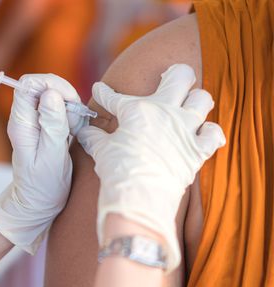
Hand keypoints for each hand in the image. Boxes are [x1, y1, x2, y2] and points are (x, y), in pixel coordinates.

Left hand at [0, 74, 83, 253]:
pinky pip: (61, 111)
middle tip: (75, 121)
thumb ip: (52, 124)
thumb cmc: (42, 184)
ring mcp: (36, 122)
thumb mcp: (50, 156)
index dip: (51, 84)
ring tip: (72, 133)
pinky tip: (72, 135)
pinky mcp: (47, 127)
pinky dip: (72, 118)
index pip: (28, 84)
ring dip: (71, 109)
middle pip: (44, 87)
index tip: (70, 101)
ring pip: (55, 97)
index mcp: (21, 122)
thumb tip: (51, 93)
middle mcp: (26, 118)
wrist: (37, 202)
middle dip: (65, 97)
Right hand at [77, 64, 225, 270]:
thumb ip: (94, 137)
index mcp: (137, 110)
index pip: (114, 96)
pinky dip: (209, 133)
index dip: (104, 93)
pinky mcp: (198, 150)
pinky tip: (202, 135)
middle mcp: (165, 112)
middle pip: (181, 76)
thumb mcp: (101, 151)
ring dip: (195, 100)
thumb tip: (84, 132)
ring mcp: (185, 130)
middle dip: (175, 74)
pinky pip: (214, 133)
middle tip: (168, 80)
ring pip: (203, 98)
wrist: (139, 200)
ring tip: (187, 107)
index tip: (100, 90)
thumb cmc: (118, 172)